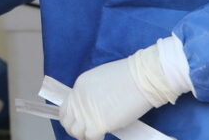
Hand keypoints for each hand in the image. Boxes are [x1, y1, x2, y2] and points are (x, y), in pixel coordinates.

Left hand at [59, 39, 186, 139]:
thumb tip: (93, 105)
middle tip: (86, 131)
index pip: (66, 108)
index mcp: (79, 86)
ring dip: (84, 135)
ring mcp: (86, 112)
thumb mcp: (100, 79)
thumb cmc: (128, 76)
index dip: (72, 117)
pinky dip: (94, 139)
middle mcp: (79, 99)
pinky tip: (103, 135)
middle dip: (75, 128)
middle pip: (67, 121)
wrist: (142, 78)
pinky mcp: (98, 123)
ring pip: (75, 132)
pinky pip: (90, 138)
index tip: (80, 121)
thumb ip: (91, 92)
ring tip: (93, 134)